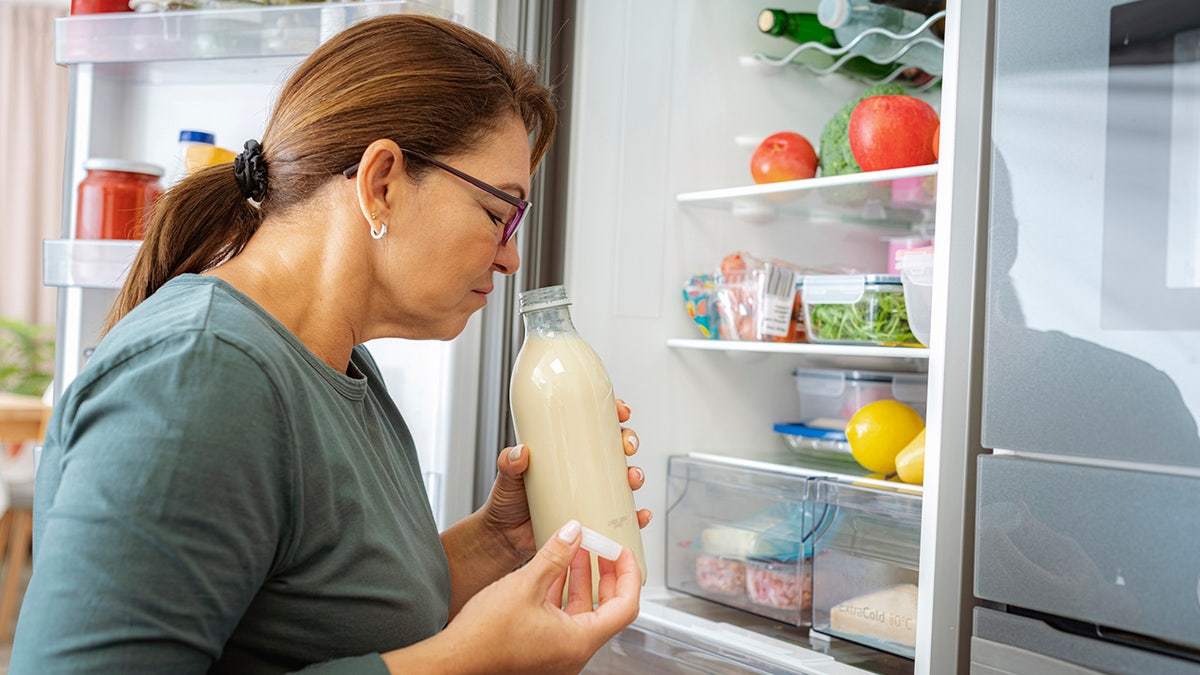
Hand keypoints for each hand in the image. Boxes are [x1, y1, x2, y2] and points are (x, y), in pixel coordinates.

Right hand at [428, 520, 641, 673]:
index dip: (628, 574)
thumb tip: (574, 532)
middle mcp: (573, 652)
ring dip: (582, 580)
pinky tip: (553, 570)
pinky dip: (564, 593)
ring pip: (583, 613)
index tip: (622, 552)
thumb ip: (555, 555)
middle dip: (606, 574)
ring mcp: (558, 653)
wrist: (453, 659)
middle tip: (603, 548)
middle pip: (608, 609)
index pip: (625, 606)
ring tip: (576, 549)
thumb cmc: (484, 636)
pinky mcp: (542, 650)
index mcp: (579, 641)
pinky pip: (564, 619)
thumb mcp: (525, 584)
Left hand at [483, 399, 650, 562]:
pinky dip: (636, 516)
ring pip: (623, 479)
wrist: (505, 538)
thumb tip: (520, 452)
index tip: (620, 412)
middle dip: (629, 442)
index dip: (612, 414)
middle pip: (615, 448)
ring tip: (632, 479)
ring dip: (635, 475)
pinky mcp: (593, 518)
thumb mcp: (507, 476)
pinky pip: (622, 516)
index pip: (594, 424)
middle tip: (627, 446)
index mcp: (565, 451)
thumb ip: (509, 463)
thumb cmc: (507, 502)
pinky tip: (640, 515)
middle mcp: (582, 469)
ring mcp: (590, 493)